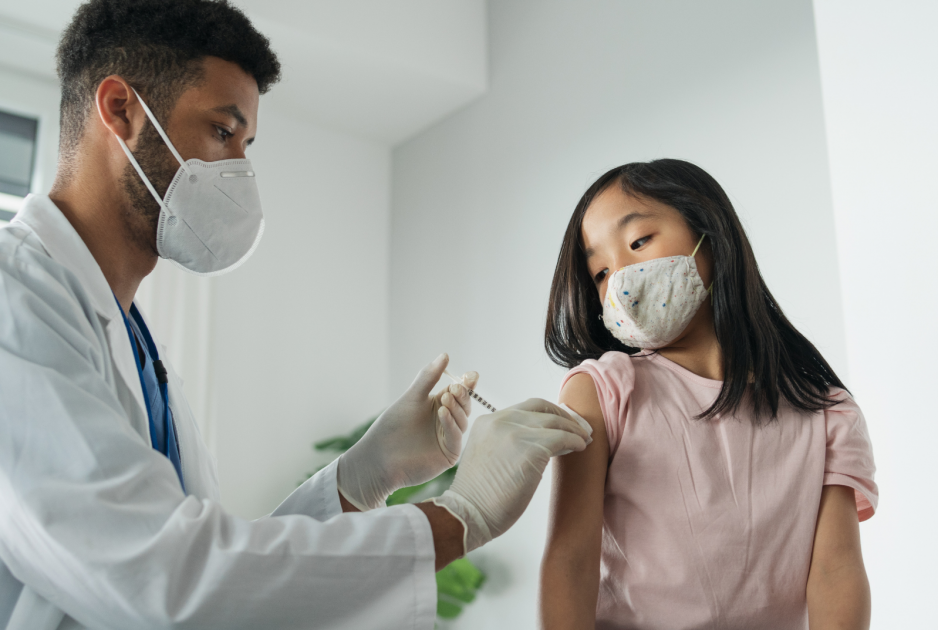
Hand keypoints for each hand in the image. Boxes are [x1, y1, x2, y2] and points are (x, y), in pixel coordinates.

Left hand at [337, 353, 478, 510]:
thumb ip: (428, 377)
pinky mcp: (449, 454)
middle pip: (464, 405)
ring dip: (456, 408)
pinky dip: (451, 423)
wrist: (379, 456)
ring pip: (463, 420)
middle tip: (456, 388)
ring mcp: (449, 438)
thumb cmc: (392, 425)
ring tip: (445, 400)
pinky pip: (456, 436)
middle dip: (463, 395)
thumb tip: (445, 355)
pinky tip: (442, 413)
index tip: (471, 375)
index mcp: (439, 405)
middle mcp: (446, 421)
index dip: (467, 383)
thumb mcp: (412, 397)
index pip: (459, 392)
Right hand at [429, 399, 591, 552]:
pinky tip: (580, 448)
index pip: (525, 408)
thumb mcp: (488, 456)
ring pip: (554, 422)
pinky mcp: (530, 449)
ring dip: (573, 429)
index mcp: (487, 422)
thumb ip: (505, 443)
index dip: (547, 413)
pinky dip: (574, 441)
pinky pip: (561, 438)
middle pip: (541, 408)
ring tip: (584, 439)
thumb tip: (539, 444)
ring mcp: (515, 433)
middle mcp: (500, 421)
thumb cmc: (478, 496)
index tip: (561, 422)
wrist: (467, 513)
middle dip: (563, 416)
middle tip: (578, 428)